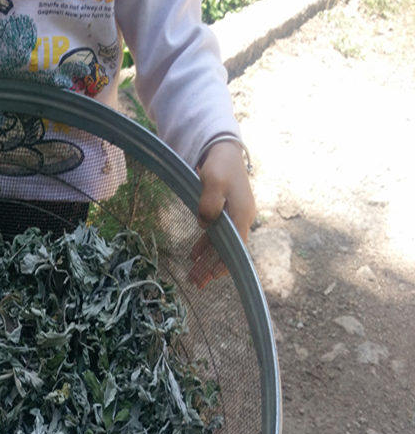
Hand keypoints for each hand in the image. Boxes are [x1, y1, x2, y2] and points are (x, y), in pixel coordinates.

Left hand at [189, 140, 255, 288]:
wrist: (223, 150)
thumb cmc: (220, 165)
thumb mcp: (213, 181)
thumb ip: (209, 202)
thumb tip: (205, 224)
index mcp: (241, 214)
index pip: (236, 247)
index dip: (224, 263)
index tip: (213, 277)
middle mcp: (240, 218)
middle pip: (226, 249)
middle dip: (211, 267)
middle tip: (196, 283)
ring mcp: (232, 216)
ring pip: (218, 244)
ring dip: (206, 260)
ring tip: (193, 275)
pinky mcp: (223, 212)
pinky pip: (214, 234)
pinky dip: (204, 246)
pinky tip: (194, 256)